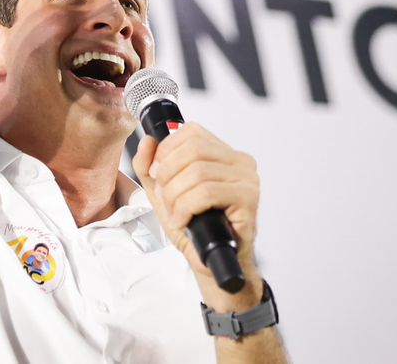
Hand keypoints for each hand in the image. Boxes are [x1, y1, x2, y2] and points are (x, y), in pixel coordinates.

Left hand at [134, 123, 263, 310]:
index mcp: (223, 153)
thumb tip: (147, 141)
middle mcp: (241, 162)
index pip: (191, 132)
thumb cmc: (194, 229)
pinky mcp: (249, 200)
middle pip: (193, 149)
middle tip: (166, 198)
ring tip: (176, 213)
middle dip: (169, 175)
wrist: (212, 265)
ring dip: (176, 196)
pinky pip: (207, 193)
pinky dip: (186, 208)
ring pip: (198, 172)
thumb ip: (149, 167)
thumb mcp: (164, 194)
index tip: (158, 174)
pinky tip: (184, 221)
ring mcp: (248, 180)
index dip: (167, 150)